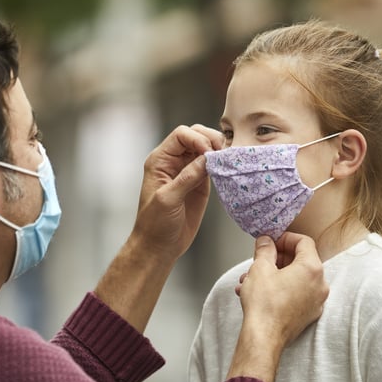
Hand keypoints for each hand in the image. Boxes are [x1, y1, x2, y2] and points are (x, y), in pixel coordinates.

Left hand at [131, 124, 223, 260]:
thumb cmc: (155, 224)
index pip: (181, 135)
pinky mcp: (200, 183)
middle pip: (195, 136)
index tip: (208, 152)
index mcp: (160, 161)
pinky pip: (212, 166)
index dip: (197, 138)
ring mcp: (188, 172)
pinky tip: (227, 169)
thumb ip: (186, 177)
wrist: (160, 246)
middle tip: (221, 153)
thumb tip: (206, 158)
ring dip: (218, 151)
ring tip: (226, 160)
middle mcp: (173, 162)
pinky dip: (221, 165)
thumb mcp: (168, 199)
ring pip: (205, 149)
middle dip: (210, 140)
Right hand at [227, 233, 327, 381]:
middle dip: (278, 258)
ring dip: (276, 275)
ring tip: (253, 280)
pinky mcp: (309, 314)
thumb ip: (265, 249)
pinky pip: (296, 294)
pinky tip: (261, 293)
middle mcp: (320, 285)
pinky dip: (281, 289)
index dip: (285, 238)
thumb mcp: (260, 268)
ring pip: (296, 279)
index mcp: (312, 269)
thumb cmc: (264, 305)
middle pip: (301, 260)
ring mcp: (316, 301)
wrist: (264, 337)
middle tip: (261, 260)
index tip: (272, 242)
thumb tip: (266, 242)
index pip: (304, 242)